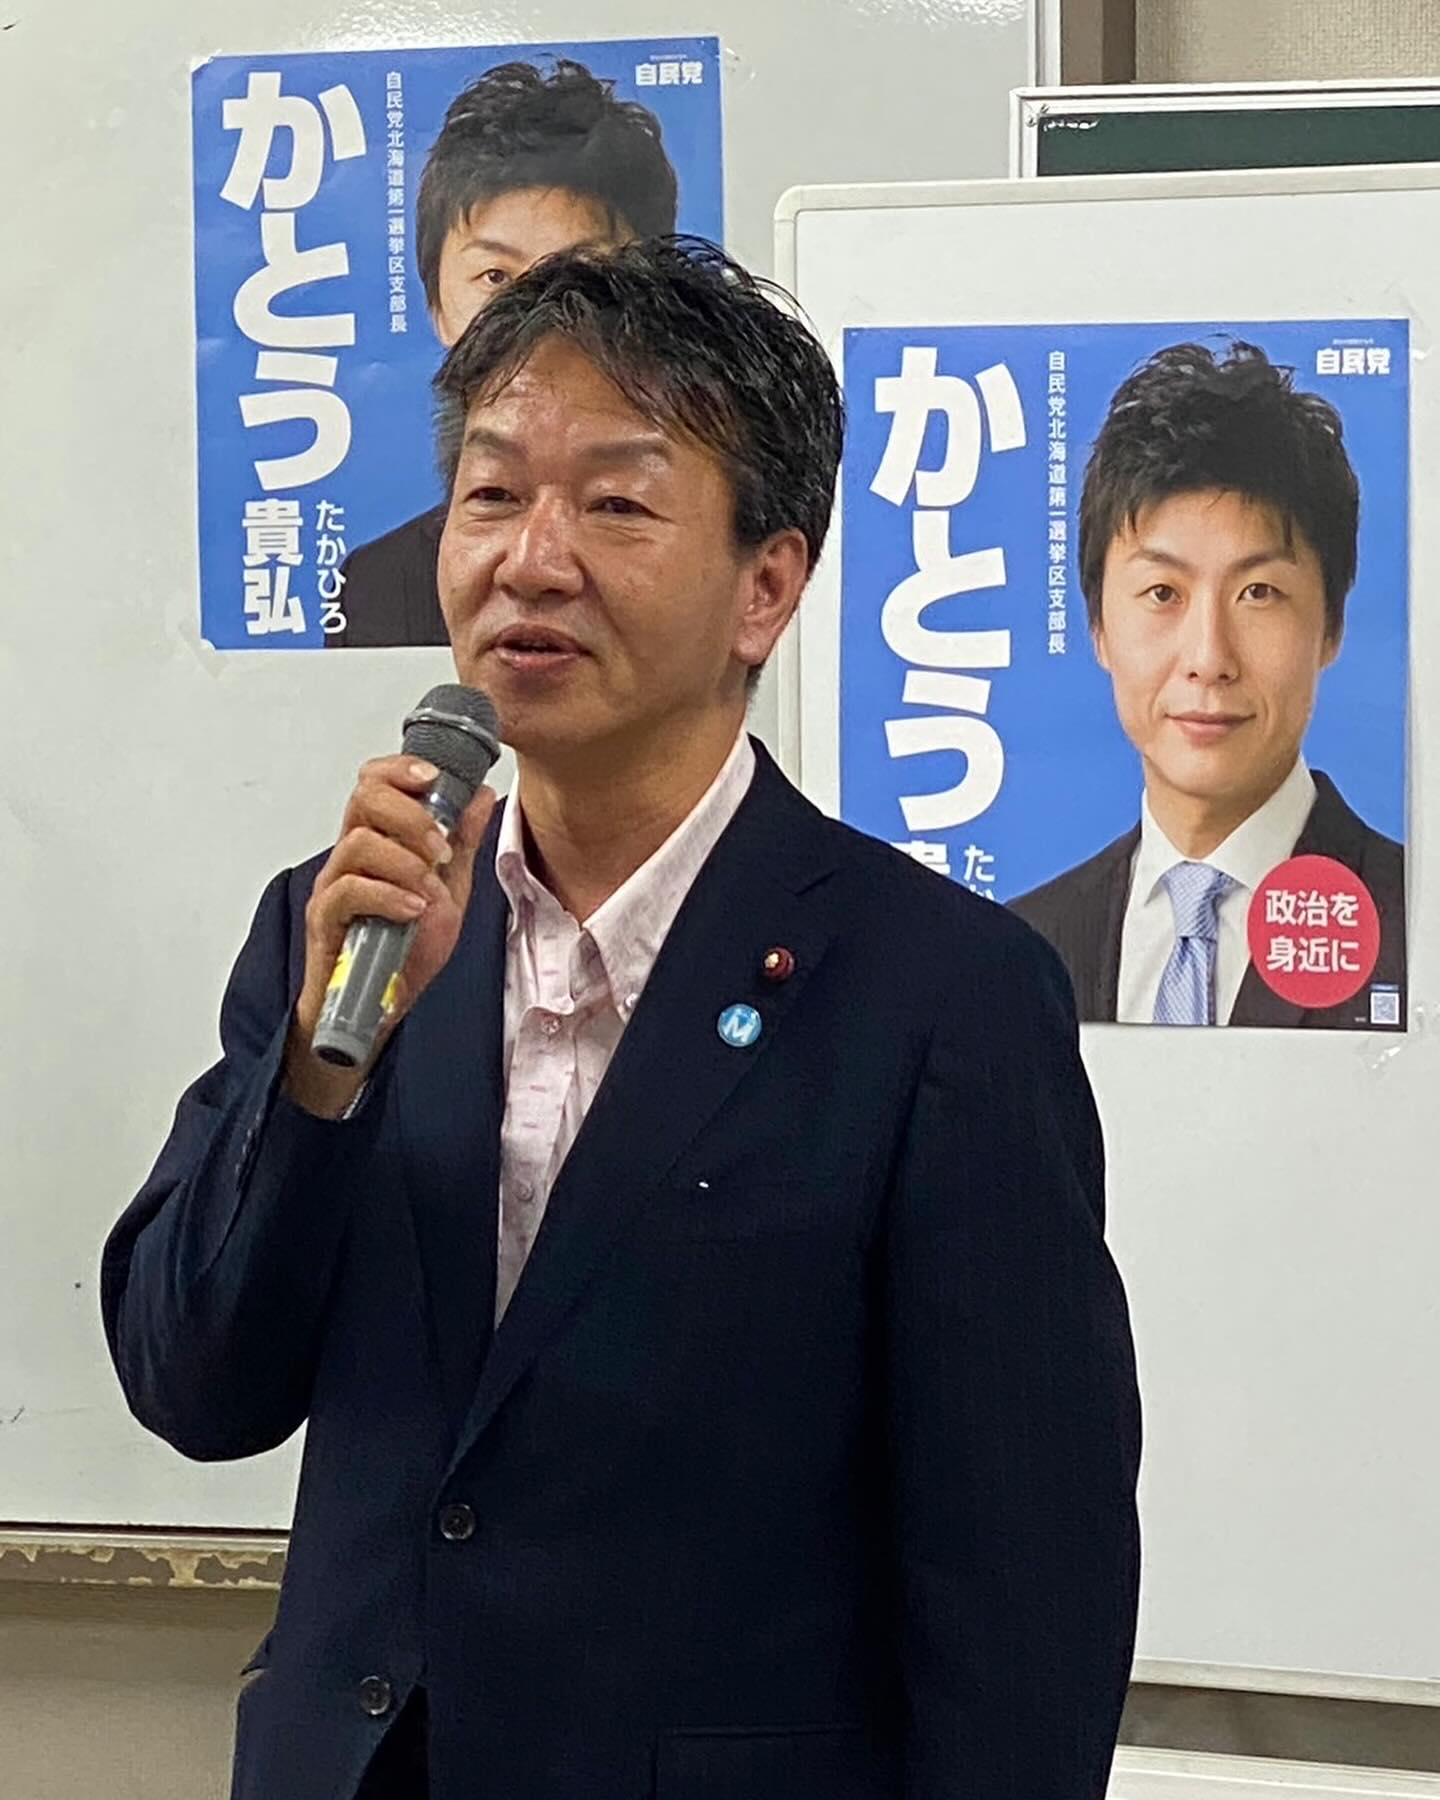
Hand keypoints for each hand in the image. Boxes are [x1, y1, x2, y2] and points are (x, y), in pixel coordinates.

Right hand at [283, 756, 497, 1115]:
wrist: (377, 1011)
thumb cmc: (403, 952)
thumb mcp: (449, 892)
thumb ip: (462, 844)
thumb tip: (482, 794)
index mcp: (379, 841)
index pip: (375, 781)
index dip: (401, 768)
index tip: (435, 775)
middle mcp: (350, 855)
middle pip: (364, 798)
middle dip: (411, 813)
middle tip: (441, 845)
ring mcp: (335, 886)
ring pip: (359, 842)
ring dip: (405, 858)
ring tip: (431, 886)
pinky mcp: (325, 920)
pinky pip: (349, 891)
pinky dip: (387, 894)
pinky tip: (414, 909)